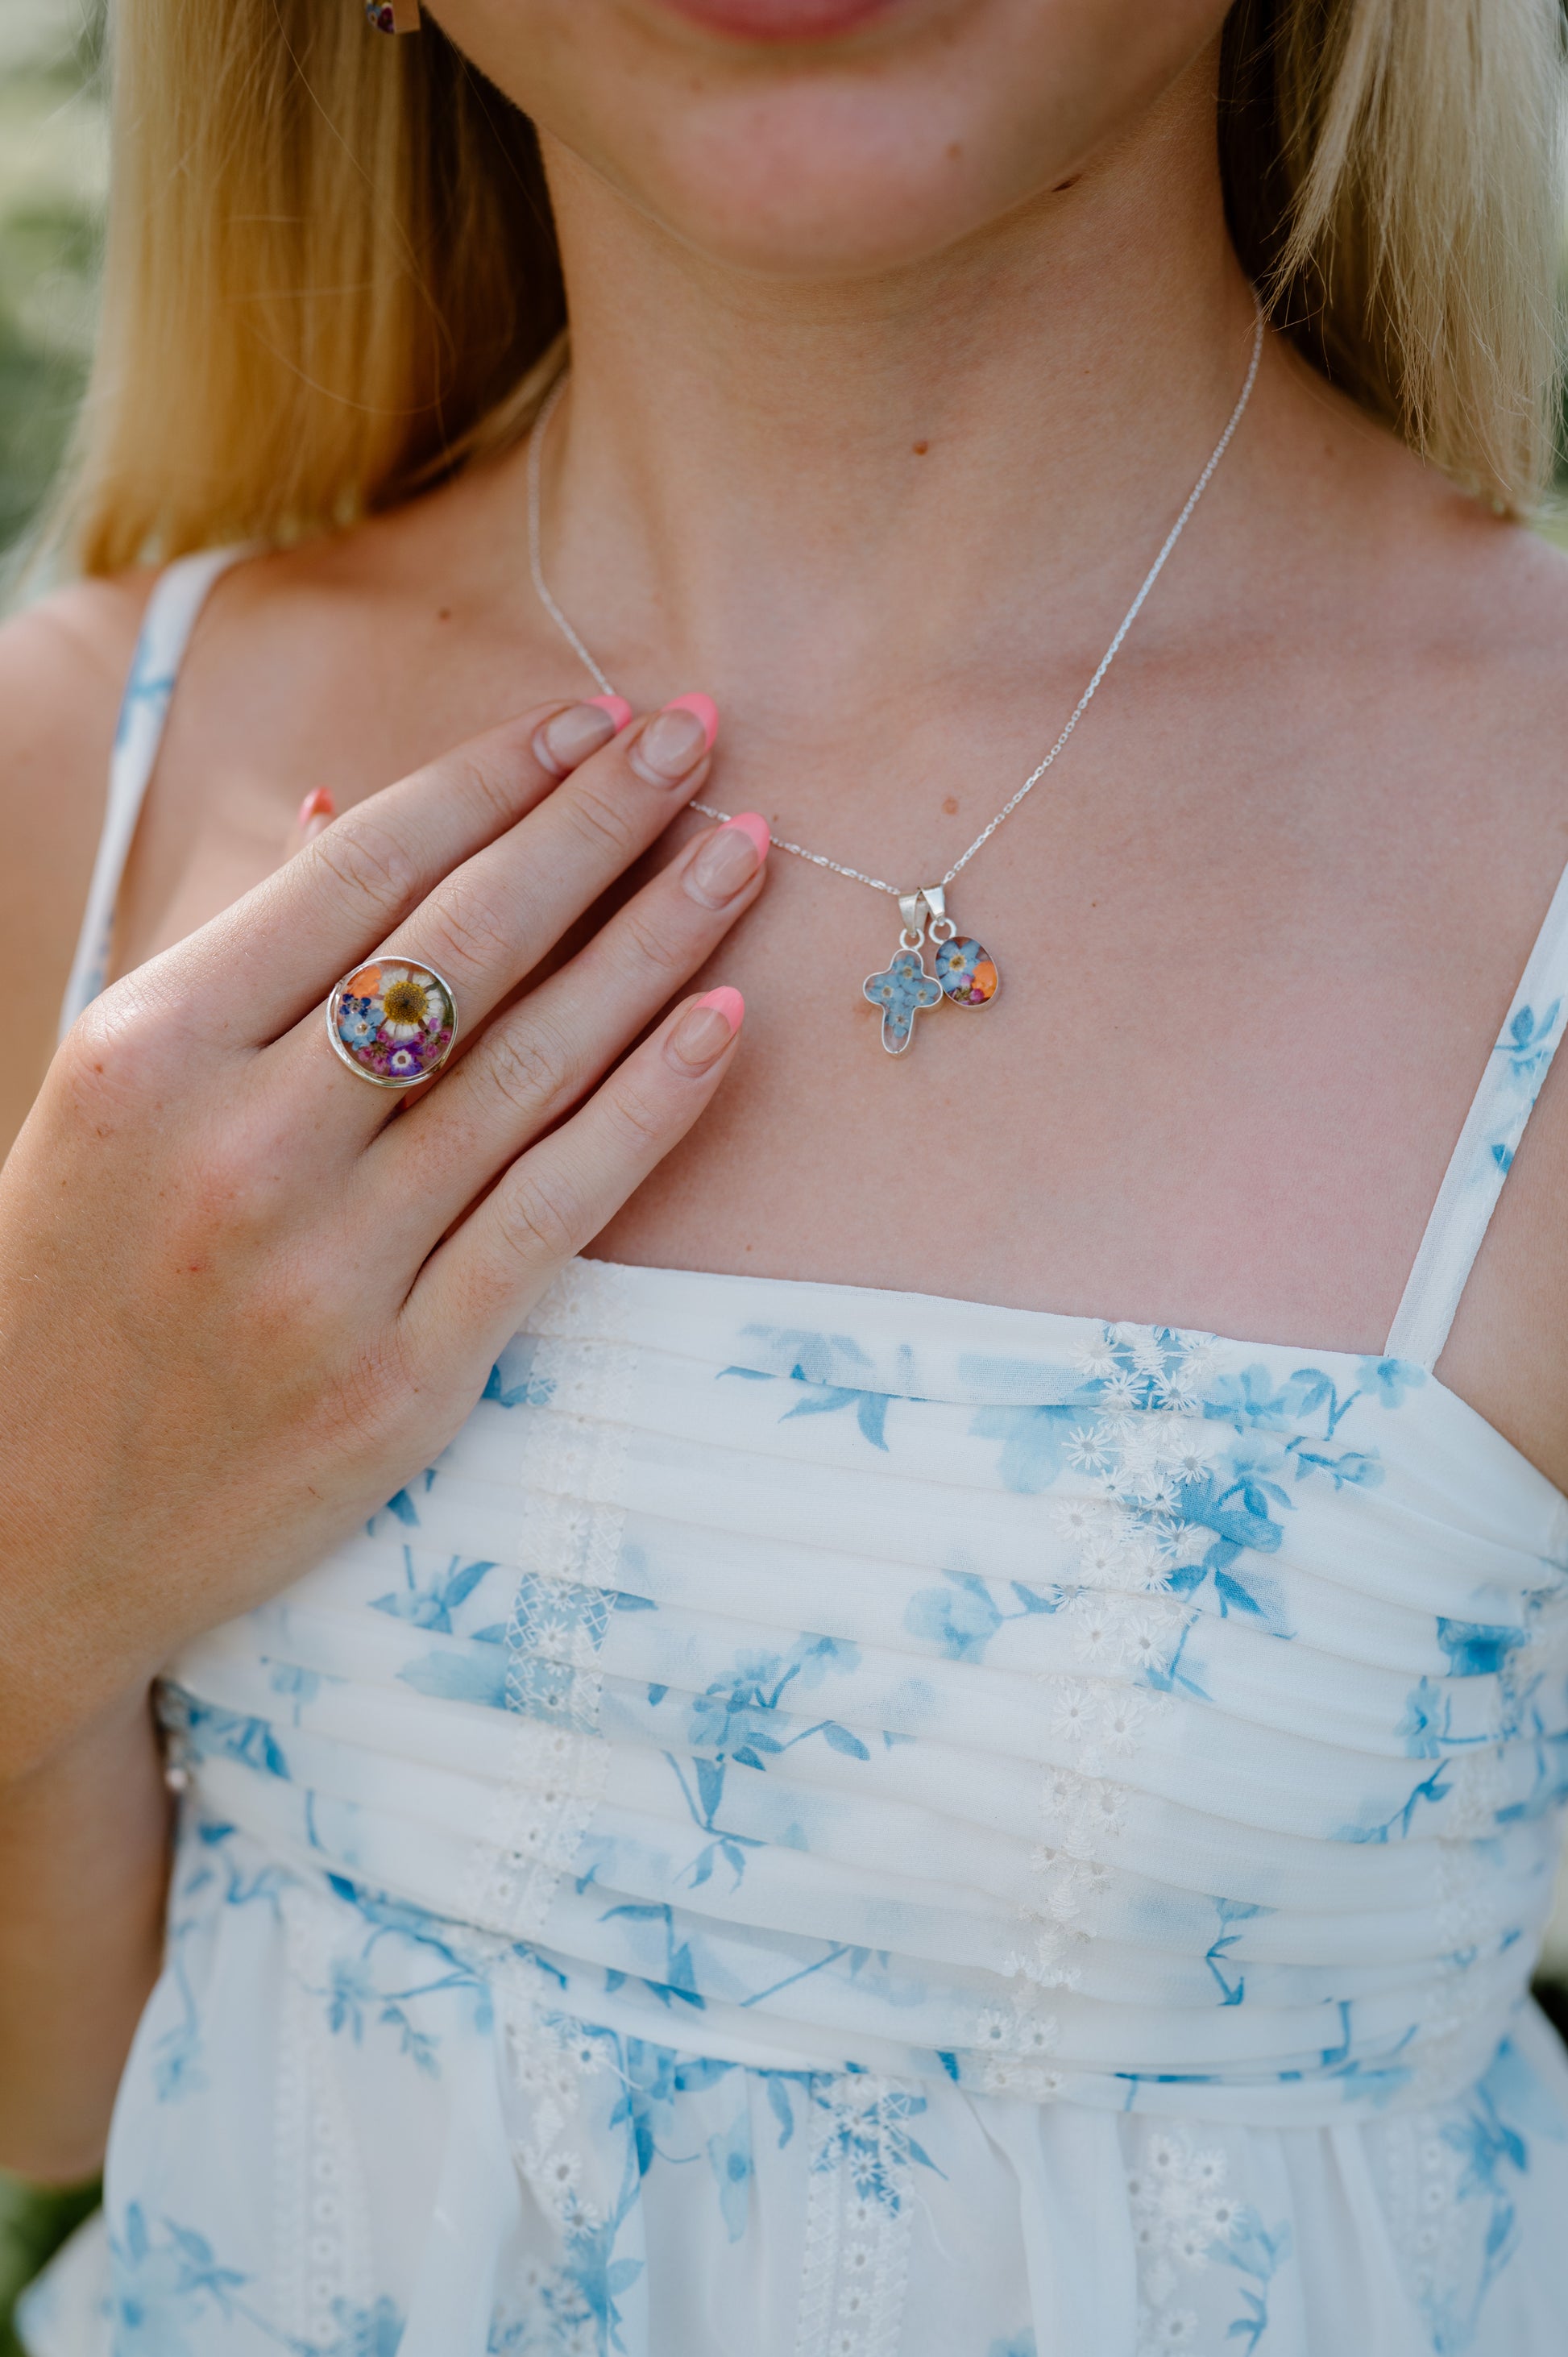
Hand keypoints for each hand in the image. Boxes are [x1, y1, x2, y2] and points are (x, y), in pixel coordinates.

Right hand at [0, 694, 766, 1775]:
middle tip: (698, 733)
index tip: (589, 718)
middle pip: (462, 945)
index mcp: (149, 1049)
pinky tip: (722, 1022)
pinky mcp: (404, 1384)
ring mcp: (327, 1274)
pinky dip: (647, 1110)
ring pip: (528, 1068)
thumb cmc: (74, 1281)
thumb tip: (347, 802)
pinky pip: (554, 1216)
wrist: (28, 1530)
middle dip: (597, 822)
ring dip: (656, 943)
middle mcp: (238, 1148)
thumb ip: (235, 953)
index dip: (492, 779)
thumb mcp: (113, 1096)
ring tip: (745, 851)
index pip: (359, 869)